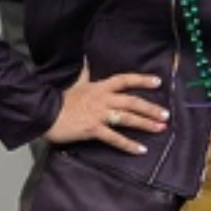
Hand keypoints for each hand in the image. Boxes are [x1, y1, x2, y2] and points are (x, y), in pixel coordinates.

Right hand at [44, 66, 168, 154]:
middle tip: (166, 114)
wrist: (44, 114)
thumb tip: (87, 60)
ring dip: (146, 124)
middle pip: (133, 102)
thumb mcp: (77, 83)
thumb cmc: (61, 100)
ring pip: (128, 118)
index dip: (142, 80)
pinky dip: (128, 145)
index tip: (158, 82)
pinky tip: (141, 149)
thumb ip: (86, 73)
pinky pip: (114, 138)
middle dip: (151, 108)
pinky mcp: (93, 130)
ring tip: (160, 128)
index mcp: (101, 87)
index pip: (126, 80)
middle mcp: (103, 99)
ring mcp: (99, 115)